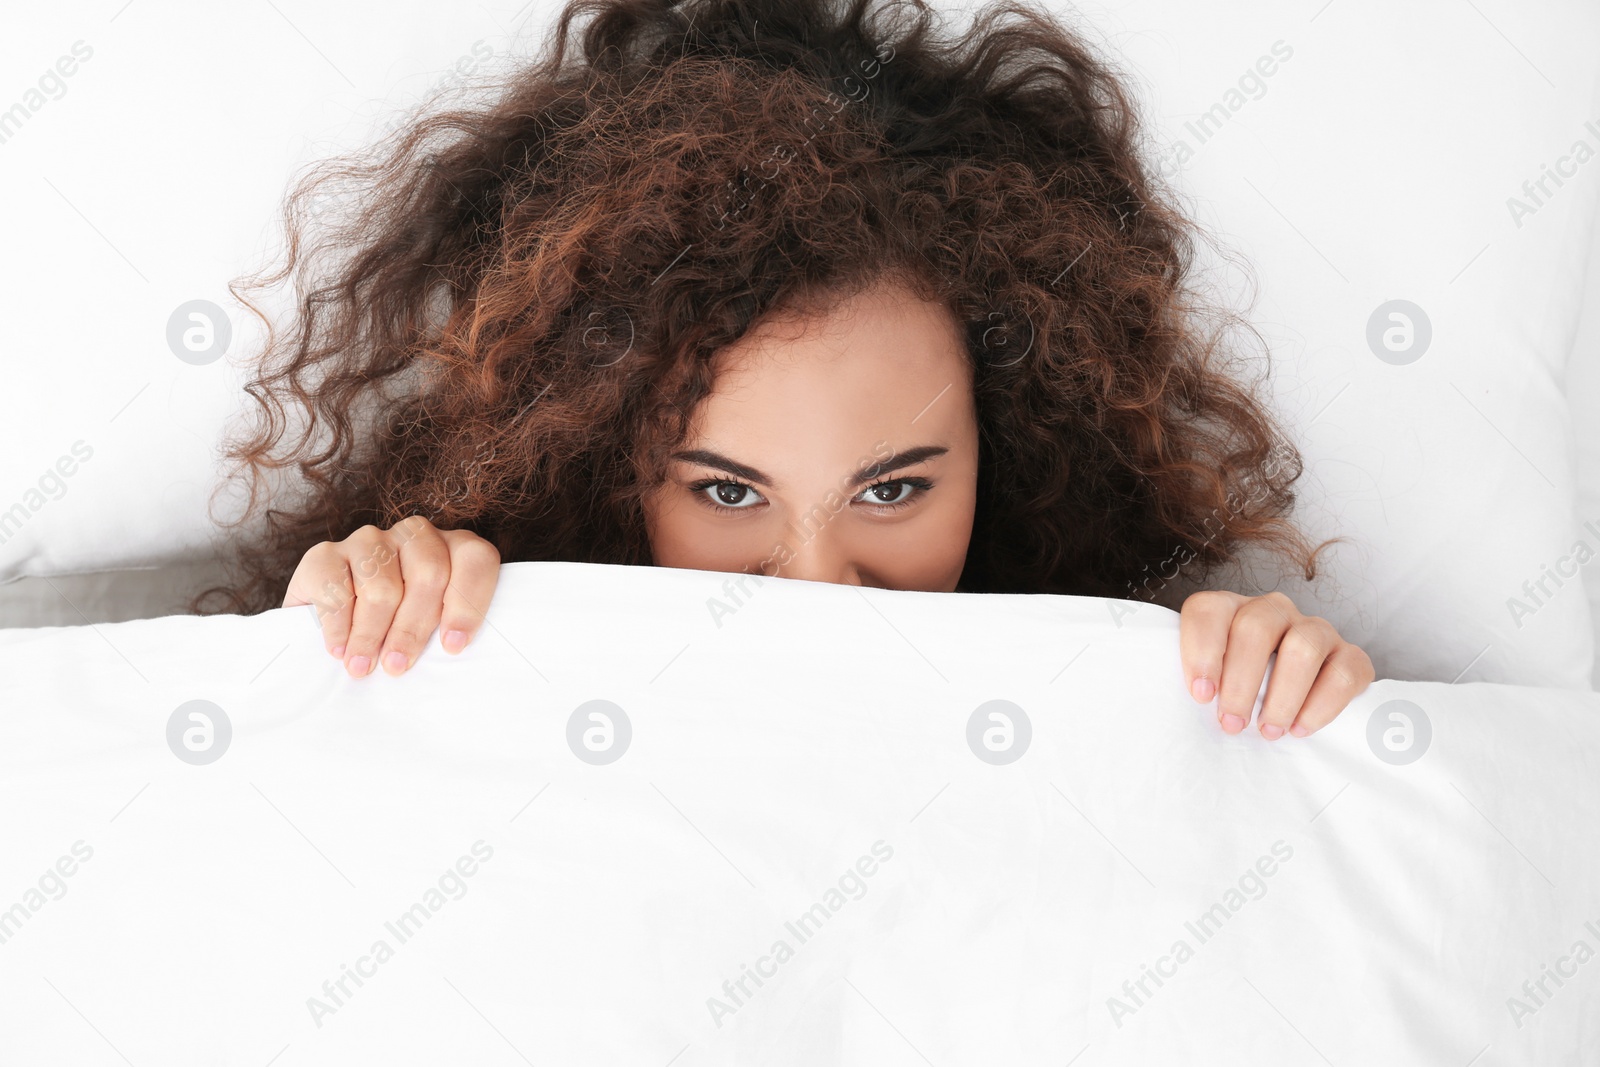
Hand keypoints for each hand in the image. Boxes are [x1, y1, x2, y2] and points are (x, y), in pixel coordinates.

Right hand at [281, 516, 501, 677]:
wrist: (334, 617)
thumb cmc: (399, 627)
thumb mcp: (433, 626)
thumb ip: (446, 630)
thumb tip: (448, 653)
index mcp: (452, 548)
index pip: (476, 559)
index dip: (468, 603)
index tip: (452, 646)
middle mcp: (414, 535)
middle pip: (428, 574)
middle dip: (413, 628)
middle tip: (397, 666)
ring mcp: (369, 540)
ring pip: (381, 586)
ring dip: (371, 634)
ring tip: (362, 666)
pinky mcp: (325, 552)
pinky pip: (335, 589)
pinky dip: (338, 626)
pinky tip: (338, 649)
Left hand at [1179, 590, 1373, 738]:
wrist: (1297, 704)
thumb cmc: (1240, 693)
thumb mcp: (1212, 683)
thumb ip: (1198, 683)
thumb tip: (1177, 707)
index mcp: (1231, 610)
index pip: (1208, 610)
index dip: (1201, 650)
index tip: (1201, 695)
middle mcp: (1274, 611)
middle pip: (1256, 628)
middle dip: (1240, 682)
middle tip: (1231, 724)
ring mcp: (1315, 629)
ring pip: (1303, 647)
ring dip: (1282, 696)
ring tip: (1268, 730)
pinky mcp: (1350, 655)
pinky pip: (1344, 672)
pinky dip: (1322, 705)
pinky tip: (1301, 728)